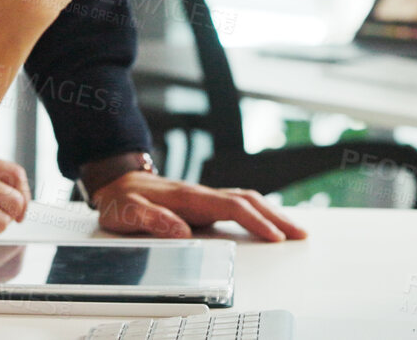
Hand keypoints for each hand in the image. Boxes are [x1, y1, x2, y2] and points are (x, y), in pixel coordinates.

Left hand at [92, 172, 308, 242]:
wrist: (116, 180)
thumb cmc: (121, 198)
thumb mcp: (126, 211)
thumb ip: (152, 220)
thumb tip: (182, 232)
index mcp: (188, 197)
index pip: (231, 207)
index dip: (255, 221)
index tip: (274, 236)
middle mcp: (201, 194)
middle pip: (247, 201)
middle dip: (276, 217)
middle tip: (300, 234)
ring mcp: (204, 197)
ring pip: (246, 200)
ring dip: (271, 213)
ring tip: (293, 230)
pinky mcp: (204, 202)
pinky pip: (238, 204)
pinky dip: (258, 211)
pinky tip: (267, 221)